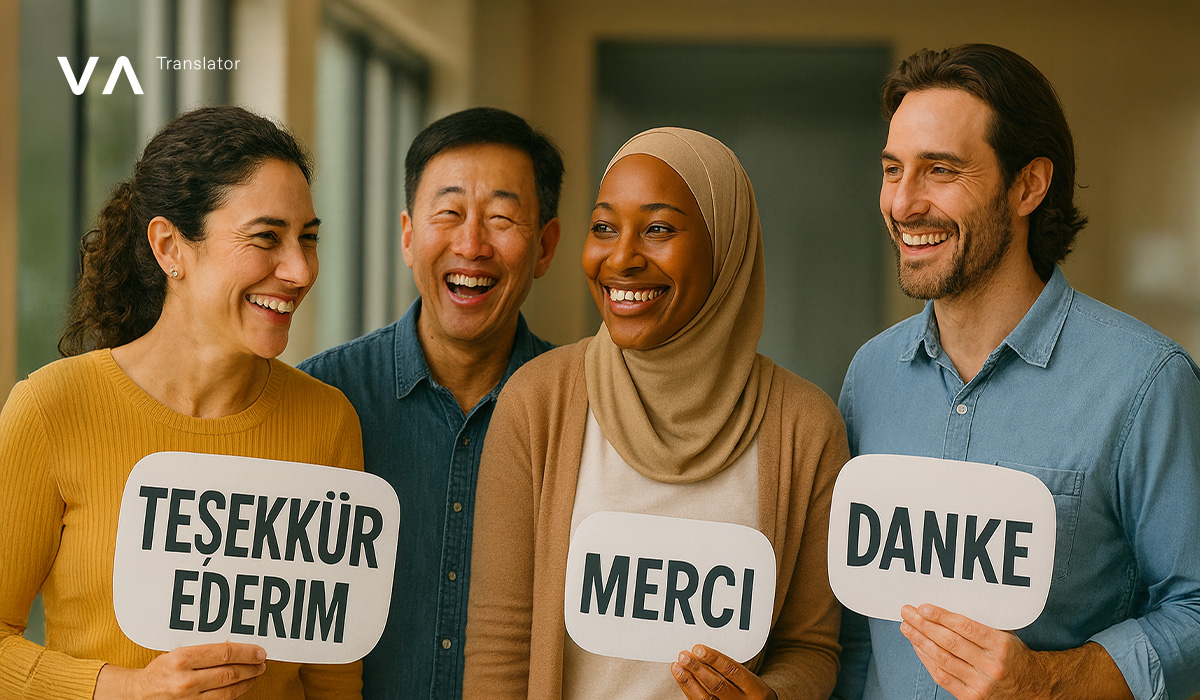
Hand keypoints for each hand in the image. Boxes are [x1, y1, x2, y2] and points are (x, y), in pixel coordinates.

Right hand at [94, 642, 266, 699]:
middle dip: (251, 667)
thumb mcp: (177, 653)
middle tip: (262, 662)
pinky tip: (241, 687)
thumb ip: (204, 650)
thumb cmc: (160, 671)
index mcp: (182, 660)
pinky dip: (235, 694)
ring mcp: (189, 699)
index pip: (224, 654)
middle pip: (230, 673)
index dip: (246, 652)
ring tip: (256, 674)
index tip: (259, 651)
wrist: (139, 694)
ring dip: (247, 682)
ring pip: (228, 691)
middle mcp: (186, 681)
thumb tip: (235, 646)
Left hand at [671, 644, 776, 699]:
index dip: (714, 659)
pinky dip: (690, 691)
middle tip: (684, 656)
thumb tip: (705, 653)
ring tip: (678, 667)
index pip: (733, 670)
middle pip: (717, 685)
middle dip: (698, 669)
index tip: (698, 648)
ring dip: (689, 681)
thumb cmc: (753, 695)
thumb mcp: (752, 683)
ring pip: (706, 698)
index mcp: (756, 690)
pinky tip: (683, 680)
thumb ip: (733, 670)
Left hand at [900, 604, 1045, 699]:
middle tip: (907, 613)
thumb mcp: (1005, 635)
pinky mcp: (971, 697)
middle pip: (949, 643)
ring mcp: (980, 685)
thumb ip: (981, 623)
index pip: (966, 628)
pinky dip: (926, 660)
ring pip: (942, 660)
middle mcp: (991, 667)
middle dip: (923, 626)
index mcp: (1002, 646)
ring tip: (907, 627)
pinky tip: (917, 646)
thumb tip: (946, 606)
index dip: (942, 617)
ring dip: (919, 641)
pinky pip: (942, 677)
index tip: (923, 607)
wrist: (1032, 688)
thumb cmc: (1013, 655)